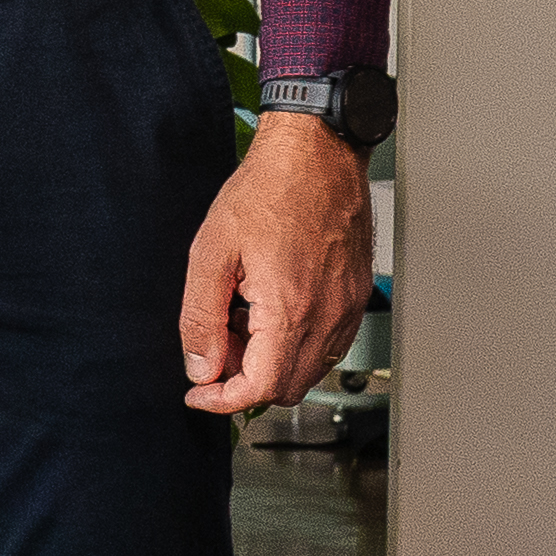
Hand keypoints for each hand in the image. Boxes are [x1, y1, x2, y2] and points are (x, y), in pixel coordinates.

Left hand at [181, 112, 374, 413]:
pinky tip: (268, 308)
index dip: (222, 400)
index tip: (198, 393)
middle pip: (287, 388)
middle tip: (215, 345)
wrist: (317, 154)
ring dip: (269, 363)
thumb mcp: (210, 253)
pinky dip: (294, 343)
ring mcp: (348, 308)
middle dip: (244, 381)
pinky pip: (327, 343)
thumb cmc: (268, 190)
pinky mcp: (356, 296)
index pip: (260, 389)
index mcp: (290, 309)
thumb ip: (201, 318)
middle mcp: (328, 316)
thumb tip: (201, 367)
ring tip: (240, 318)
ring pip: (309, 369)